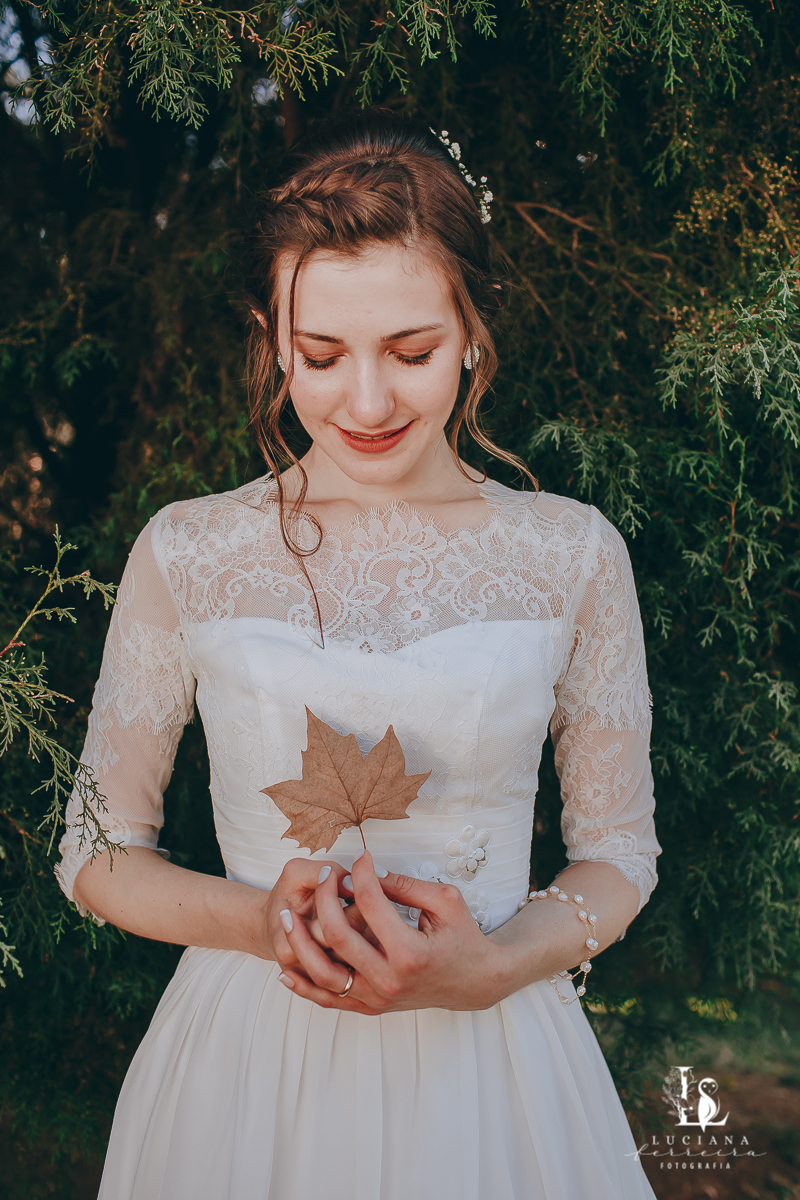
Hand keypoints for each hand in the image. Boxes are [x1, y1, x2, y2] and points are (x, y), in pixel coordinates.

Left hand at [275, 851, 509, 1014]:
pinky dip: (304, 986)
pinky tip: (286, 968)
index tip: (360, 857)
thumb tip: (367, 872)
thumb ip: (405, 885)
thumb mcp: (446, 901)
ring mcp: (378, 998)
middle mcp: (389, 980)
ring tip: (285, 917)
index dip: (361, 874)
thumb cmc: (463, 937)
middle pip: (337, 936)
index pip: (370, 904)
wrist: (475, 983)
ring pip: (324, 974)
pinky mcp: (372, 1008)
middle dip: (324, 899)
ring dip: (299, 944)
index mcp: (409, 952)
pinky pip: (329, 1000)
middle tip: (323, 875)